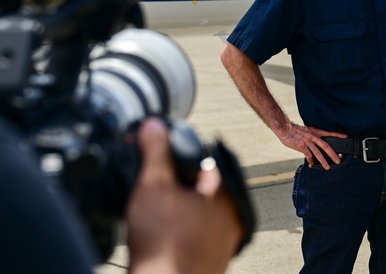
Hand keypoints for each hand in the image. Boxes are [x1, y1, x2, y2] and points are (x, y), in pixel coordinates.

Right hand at [126, 118, 241, 273]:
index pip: (207, 163)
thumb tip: (155, 126)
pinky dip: (182, 234)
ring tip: (158, 217)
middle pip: (204, 190)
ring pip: (200, 216)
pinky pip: (197, 238)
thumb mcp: (152, 184)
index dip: (182, 160)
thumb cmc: (162, 243)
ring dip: (182, 212)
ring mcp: (224, 245)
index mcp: (227, 196)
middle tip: (158, 193)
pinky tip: (164, 237)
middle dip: (181, 187)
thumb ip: (155, 151)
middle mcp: (232, 221)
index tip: (164, 163)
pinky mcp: (212, 263)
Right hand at [277, 123, 346, 169]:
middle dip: (332, 154)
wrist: (285, 128)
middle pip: (325, 146)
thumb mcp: (307, 130)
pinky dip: (311, 160)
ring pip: (318, 153)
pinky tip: (312, 163)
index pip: (329, 132)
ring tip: (328, 167)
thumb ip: (313, 136)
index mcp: (315, 131)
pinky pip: (308, 155)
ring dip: (323, 161)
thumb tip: (318, 142)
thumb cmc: (295, 130)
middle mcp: (313, 136)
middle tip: (338, 160)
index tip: (346, 136)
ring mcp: (307, 142)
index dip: (337, 134)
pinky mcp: (301, 146)